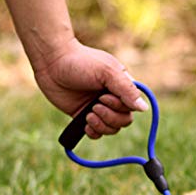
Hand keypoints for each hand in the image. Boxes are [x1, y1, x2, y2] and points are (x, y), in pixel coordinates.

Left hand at [33, 38, 147, 138]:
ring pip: (112, 129)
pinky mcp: (83, 115)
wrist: (52, 61)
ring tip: (88, 114)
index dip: (119, 107)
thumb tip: (144, 109)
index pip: (132, 108)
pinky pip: (97, 133)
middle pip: (124, 121)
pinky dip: (94, 132)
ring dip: (101, 125)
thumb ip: (127, 90)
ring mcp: (98, 108)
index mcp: (122, 87)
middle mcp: (113, 99)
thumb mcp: (107, 72)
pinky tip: (85, 124)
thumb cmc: (81, 61)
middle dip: (110, 117)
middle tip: (94, 105)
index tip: (103, 96)